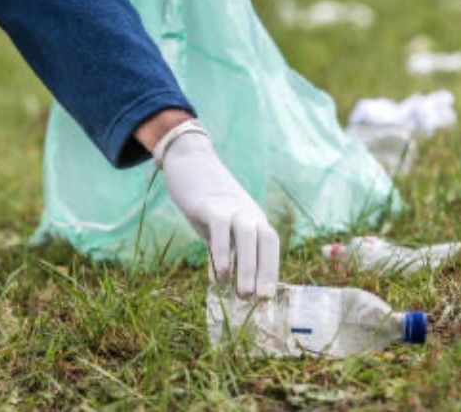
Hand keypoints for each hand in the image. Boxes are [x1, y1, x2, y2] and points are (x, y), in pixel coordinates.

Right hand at [156, 121, 279, 297]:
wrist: (188, 161)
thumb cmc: (204, 200)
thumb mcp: (216, 226)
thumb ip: (222, 249)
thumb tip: (221, 281)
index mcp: (253, 218)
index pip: (270, 243)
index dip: (272, 269)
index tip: (267, 298)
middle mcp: (247, 212)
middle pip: (266, 239)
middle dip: (265, 271)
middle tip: (259, 301)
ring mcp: (230, 206)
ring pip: (248, 235)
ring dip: (248, 266)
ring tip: (242, 293)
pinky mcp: (210, 204)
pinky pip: (221, 228)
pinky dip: (223, 251)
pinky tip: (219, 274)